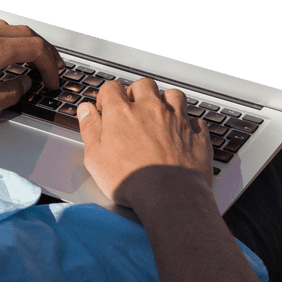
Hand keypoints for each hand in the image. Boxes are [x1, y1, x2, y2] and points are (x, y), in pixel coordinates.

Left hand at [0, 20, 63, 126]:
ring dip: (24, 43)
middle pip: (25, 32)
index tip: (54, 80)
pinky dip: (4, 42)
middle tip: (51, 68)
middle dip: (43, 50)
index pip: (37, 48)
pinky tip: (1, 58)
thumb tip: (24, 85)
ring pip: (7, 28)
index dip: (51, 65)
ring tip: (30, 61)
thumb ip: (11, 94)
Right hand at [76, 79, 211, 208]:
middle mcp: (151, 109)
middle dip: (137, 93)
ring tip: (160, 115)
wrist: (169, 195)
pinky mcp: (196, 135)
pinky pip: (196, 119)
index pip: (112, 88)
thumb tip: (85, 110)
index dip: (107, 96)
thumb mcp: (95, 157)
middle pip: (144, 85)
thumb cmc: (131, 179)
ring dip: (166, 101)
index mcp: (122, 113)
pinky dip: (188, 123)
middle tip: (133, 109)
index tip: (106, 108)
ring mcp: (177, 120)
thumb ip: (90, 129)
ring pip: (173, 95)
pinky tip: (182, 132)